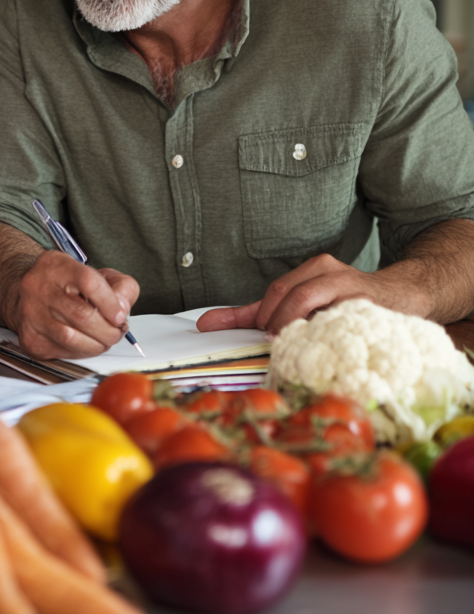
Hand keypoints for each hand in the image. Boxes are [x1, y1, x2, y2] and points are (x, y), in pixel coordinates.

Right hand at [9, 251, 139, 359]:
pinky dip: (80, 353)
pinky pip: (61, 352)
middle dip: (107, 331)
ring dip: (96, 345)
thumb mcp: (97, 274)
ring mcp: (30, 312)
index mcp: (57, 265)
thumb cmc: (68, 284)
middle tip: (116, 333)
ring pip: (71, 337)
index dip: (110, 304)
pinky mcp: (29, 337)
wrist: (32, 293)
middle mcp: (38, 286)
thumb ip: (120, 287)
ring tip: (103, 340)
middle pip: (81, 315)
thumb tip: (122, 310)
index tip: (120, 317)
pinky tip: (84, 344)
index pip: (89, 282)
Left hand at [197, 253, 389, 336]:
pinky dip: (320, 329)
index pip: (274, 288)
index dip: (253, 313)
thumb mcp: (301, 304)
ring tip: (286, 341)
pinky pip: (338, 315)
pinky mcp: (368, 303)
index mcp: (311, 270)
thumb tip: (208, 322)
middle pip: (288, 291)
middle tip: (269, 340)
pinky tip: (316, 342)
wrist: (404, 296)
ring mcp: (349, 286)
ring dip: (290, 321)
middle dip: (272, 318)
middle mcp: (328, 272)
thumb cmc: (347, 303)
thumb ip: (259, 312)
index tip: (235, 330)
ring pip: (307, 297)